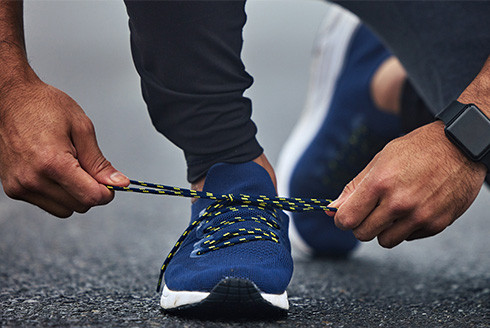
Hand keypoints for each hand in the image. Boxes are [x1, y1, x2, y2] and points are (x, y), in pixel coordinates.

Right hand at [0, 81, 128, 217]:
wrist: (9, 99)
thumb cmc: (43, 106)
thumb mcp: (81, 128)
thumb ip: (99, 162)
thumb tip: (118, 183)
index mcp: (52, 163)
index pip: (91, 196)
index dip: (107, 192)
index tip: (110, 182)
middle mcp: (33, 179)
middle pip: (79, 206)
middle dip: (90, 191)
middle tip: (86, 167)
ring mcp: (20, 186)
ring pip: (64, 210)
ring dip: (73, 195)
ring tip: (68, 167)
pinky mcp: (13, 190)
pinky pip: (47, 204)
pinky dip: (57, 193)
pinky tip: (53, 171)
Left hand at [328, 121, 485, 247]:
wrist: (460, 146)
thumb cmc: (417, 149)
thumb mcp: (380, 160)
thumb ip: (354, 187)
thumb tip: (331, 209)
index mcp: (380, 183)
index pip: (347, 219)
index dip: (342, 219)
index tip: (345, 215)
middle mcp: (399, 203)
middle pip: (362, 234)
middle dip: (361, 224)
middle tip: (370, 210)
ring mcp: (419, 216)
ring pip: (385, 241)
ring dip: (383, 230)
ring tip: (392, 210)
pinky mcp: (436, 224)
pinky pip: (409, 238)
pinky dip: (406, 228)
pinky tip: (413, 208)